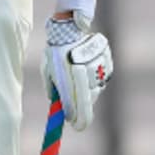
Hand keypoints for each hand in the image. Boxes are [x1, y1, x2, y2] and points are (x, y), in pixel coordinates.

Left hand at [41, 17, 112, 131]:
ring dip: (87, 92)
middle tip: (78, 121)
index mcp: (65, 76)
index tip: (75, 126)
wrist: (70, 29)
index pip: (74, 105)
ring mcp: (96, 68)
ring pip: (95, 90)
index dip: (76, 118)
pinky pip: (103, 79)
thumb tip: (57, 106)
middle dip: (82, 111)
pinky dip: (95, 79)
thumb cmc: (55, 52)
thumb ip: (52, 88)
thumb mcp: (48, 70)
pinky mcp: (107, 63)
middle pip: (86, 101)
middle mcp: (82, 73)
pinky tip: (87, 69)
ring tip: (78, 77)